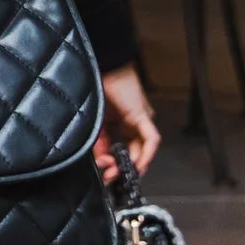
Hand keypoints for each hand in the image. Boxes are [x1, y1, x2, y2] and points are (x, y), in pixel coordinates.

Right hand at [97, 63, 160, 181]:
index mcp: (117, 123)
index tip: (104, 173)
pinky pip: (151, 139)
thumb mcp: (93, 122)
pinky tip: (139, 165)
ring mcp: (139, 120)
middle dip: (123, 168)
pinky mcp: (142, 116)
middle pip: (133, 152)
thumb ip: (97, 141)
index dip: (111, 163)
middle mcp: (131, 123)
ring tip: (122, 174)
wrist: (100, 67)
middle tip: (111, 177)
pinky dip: (147, 154)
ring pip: (144, 148)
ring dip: (134, 165)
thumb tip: (100, 161)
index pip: (117, 149)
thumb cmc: (94, 87)